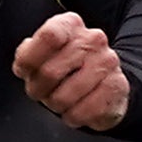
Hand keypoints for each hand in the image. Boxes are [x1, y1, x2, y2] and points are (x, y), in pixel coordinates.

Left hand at [13, 10, 130, 130]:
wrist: (103, 83)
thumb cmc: (66, 68)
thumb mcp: (40, 56)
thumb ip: (27, 55)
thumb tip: (24, 61)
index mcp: (70, 25)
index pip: (49, 36)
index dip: (31, 59)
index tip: (25, 70)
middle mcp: (92, 38)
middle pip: (50, 72)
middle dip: (38, 90)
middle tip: (42, 92)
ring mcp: (107, 61)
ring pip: (64, 96)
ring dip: (56, 106)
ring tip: (61, 100)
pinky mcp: (117, 86)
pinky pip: (82, 112)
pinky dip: (73, 117)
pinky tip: (76, 110)